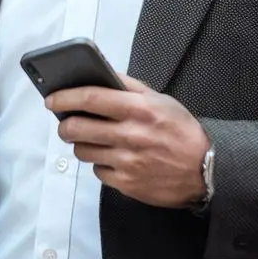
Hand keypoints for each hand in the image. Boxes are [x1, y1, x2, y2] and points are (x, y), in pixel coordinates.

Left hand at [45, 75, 209, 207]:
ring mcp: (127, 162)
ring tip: (92, 140)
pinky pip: (98, 172)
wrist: (206, 170)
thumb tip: (101, 74)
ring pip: (83, 151)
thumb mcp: (161, 100)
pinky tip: (112, 158)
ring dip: (82, 144)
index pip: (91, 99)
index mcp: (139, 110)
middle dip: (65, 125)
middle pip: (78, 128)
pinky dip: (100, 164)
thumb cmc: (183, 132)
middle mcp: (131, 135)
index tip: (52, 99)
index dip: (65, 98)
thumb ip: (130, 87)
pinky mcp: (127, 184)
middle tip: (65, 123)